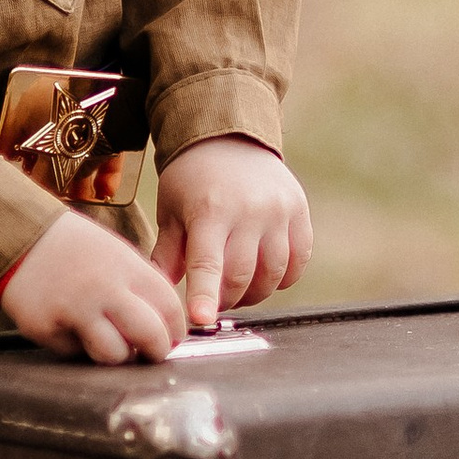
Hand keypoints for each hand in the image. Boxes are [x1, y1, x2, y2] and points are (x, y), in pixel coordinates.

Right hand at [0, 209, 187, 364]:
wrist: (20, 237)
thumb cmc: (75, 249)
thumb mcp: (117, 254)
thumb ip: (141, 287)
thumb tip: (166, 327)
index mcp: (127, 267)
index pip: (169, 308)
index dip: (175, 330)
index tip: (171, 338)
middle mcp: (104, 288)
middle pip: (150, 336)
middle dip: (156, 352)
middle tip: (150, 354)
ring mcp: (73, 310)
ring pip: (113, 355)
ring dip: (116, 355)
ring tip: (108, 341)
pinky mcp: (46, 328)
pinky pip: (74, 353)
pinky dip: (77, 346)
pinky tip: (70, 326)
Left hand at [153, 135, 312, 332]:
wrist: (230, 138)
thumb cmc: (193, 179)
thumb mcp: (171, 212)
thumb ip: (167, 255)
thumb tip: (159, 294)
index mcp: (210, 211)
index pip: (208, 263)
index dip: (204, 295)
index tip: (201, 319)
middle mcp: (249, 211)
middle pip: (242, 277)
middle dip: (226, 299)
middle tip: (213, 299)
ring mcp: (279, 211)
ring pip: (273, 275)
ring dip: (253, 293)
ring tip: (237, 287)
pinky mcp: (299, 213)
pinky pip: (297, 262)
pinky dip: (281, 278)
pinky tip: (263, 272)